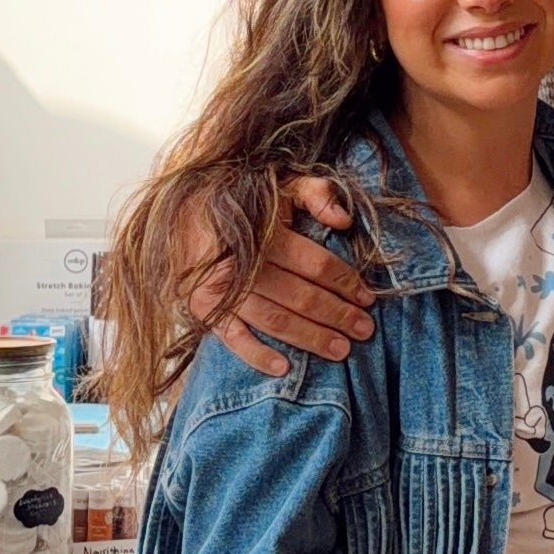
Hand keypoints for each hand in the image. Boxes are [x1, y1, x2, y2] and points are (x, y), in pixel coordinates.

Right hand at [199, 177, 375, 376]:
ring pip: (276, 321)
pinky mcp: (204, 309)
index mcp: (266, 233)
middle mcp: (244, 265)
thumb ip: (316, 194)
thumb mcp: (282, 186)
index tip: (368, 297)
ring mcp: (222, 291)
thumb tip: (344, 220)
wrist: (185, 214)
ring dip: (311, 338)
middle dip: (338, 315)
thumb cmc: (246, 203)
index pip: (317, 265)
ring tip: (341, 350)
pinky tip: (284, 368)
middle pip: (302, 297)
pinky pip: (234, 338)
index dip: (346, 282)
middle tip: (364, 330)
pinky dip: (257, 355)